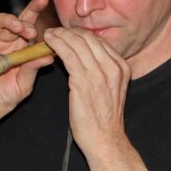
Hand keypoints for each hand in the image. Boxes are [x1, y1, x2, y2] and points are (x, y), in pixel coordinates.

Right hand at [0, 0, 54, 123]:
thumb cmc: (2, 100)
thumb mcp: (22, 85)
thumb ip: (32, 69)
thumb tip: (49, 56)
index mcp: (17, 48)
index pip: (26, 25)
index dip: (34, 11)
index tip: (44, 1)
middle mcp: (2, 43)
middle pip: (12, 22)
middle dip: (23, 20)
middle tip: (31, 30)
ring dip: (8, 21)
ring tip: (18, 27)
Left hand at [43, 27, 131, 153]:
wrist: (104, 139)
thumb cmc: (103, 118)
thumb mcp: (111, 88)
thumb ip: (103, 71)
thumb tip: (86, 56)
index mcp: (122, 67)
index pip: (99, 42)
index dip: (81, 34)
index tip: (68, 34)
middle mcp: (113, 67)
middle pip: (89, 39)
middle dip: (69, 32)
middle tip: (55, 31)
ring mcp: (99, 73)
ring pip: (77, 44)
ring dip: (60, 36)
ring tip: (48, 34)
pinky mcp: (83, 81)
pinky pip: (68, 55)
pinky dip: (56, 45)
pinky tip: (48, 43)